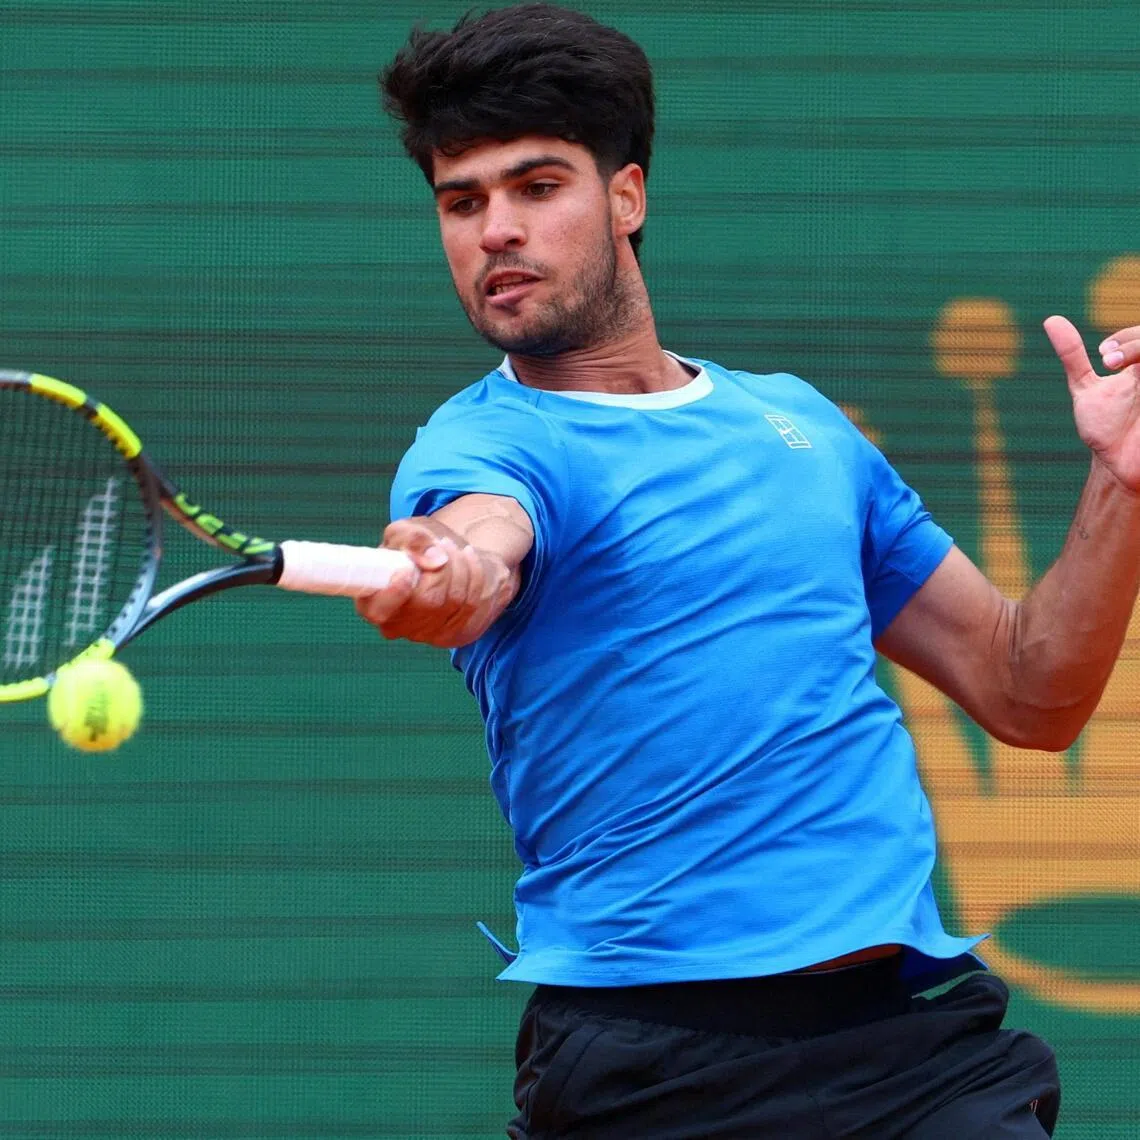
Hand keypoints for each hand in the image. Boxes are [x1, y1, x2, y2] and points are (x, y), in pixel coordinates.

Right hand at [354, 516, 515, 647]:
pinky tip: (468, 557)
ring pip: (454, 600)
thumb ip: (411, 539)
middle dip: (442, 567)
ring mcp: (425, 633)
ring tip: (451, 547)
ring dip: (460, 566)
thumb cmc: (413, 548)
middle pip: (428, 601)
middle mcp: (396, 624)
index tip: (406, 571)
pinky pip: (471, 603)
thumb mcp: (404, 532)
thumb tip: (434, 560)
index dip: (393, 594)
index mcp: (372, 601)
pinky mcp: (451, 634)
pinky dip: (474, 574)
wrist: (442, 560)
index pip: (377, 612)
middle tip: (443, 543)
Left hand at [1045, 315, 1139, 490]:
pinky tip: (1133, 376)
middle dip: (1136, 344)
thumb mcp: (1085, 387)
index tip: (1102, 352)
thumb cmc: (1104, 425)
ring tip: (1117, 367)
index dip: (1128, 337)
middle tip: (1108, 361)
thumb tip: (1051, 320)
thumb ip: (1072, 355)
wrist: (1116, 463)